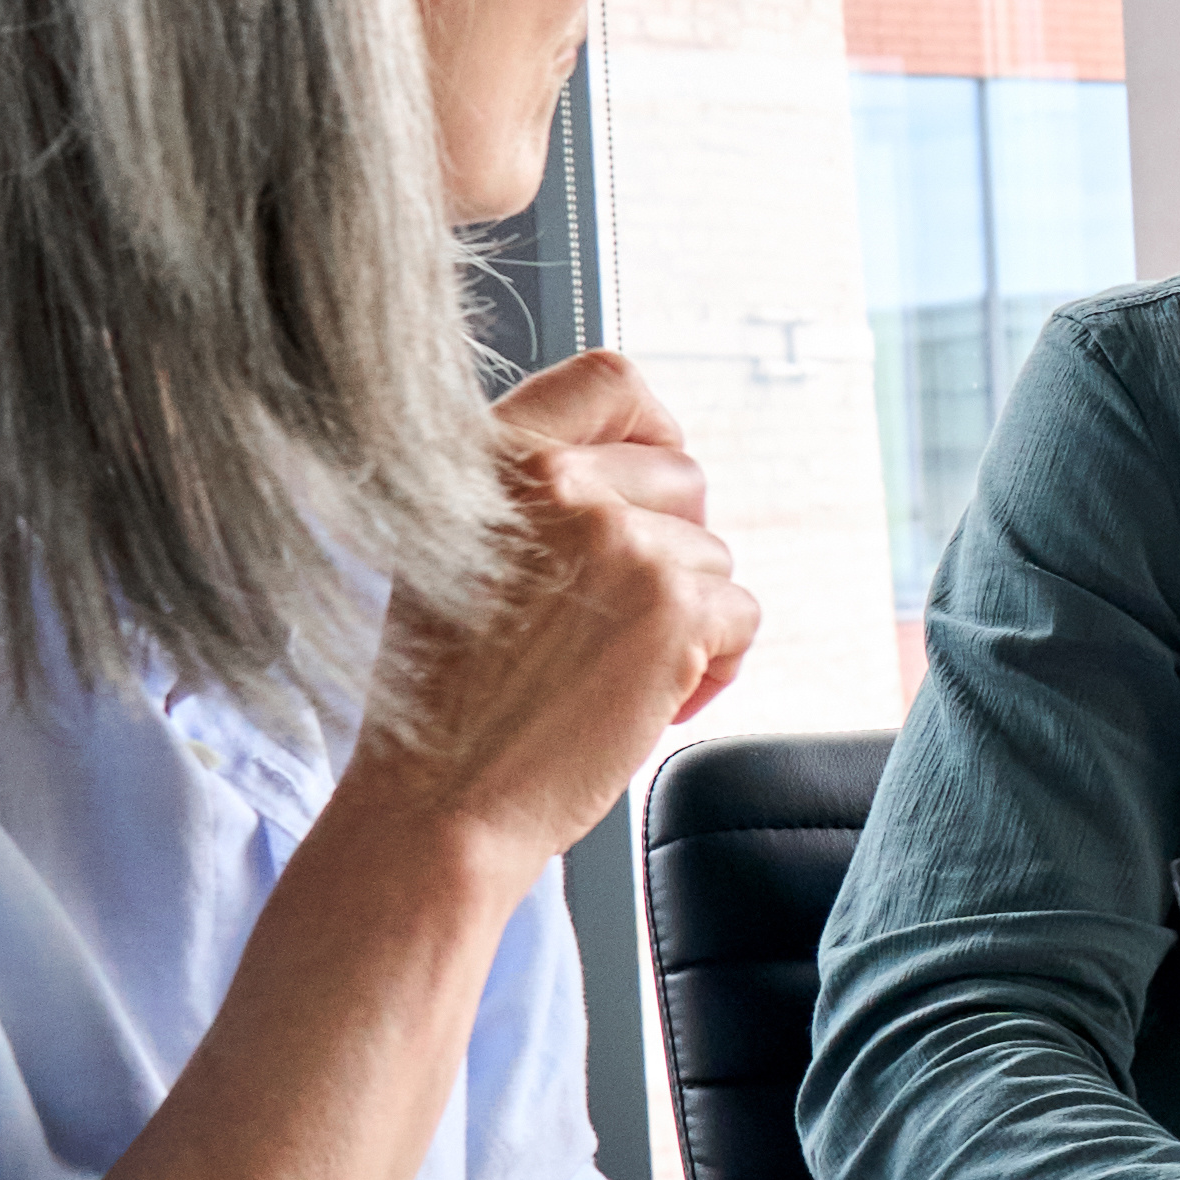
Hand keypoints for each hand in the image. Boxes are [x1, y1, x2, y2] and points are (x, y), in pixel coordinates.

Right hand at [349, 352, 758, 876]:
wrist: (438, 801)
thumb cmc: (448, 698)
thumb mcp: (455, 554)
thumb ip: (535, 496)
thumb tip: (643, 463)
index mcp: (490, 455)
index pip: (611, 378)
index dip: (652, 428)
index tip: (650, 488)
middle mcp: (553, 479)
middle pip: (685, 477)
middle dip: (673, 551)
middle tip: (618, 623)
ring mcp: (616, 537)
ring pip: (713, 556)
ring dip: (686, 621)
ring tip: (610, 674)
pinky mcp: (671, 605)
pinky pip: (740, 617)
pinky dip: (711, 668)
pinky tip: (642, 703)